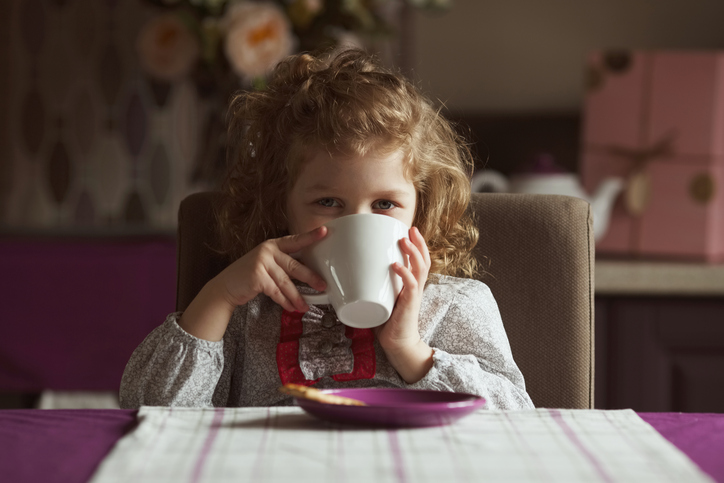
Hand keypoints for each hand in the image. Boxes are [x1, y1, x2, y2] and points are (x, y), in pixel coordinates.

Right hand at [179, 227, 326, 340]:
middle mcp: (267, 251)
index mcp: (272, 245)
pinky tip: (291, 308)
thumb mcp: (266, 263)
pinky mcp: (257, 277)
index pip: (295, 240)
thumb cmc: (250, 276)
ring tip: (305, 306)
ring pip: (286, 282)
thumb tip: (310, 275)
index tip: (325, 232)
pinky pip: (276, 292)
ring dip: (297, 296)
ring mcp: (261, 263)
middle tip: (323, 285)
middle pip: (294, 265)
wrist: (226, 287)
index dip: (310, 236)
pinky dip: (285, 301)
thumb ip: (284, 264)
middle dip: (310, 277)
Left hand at [375, 226, 433, 382]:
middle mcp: (416, 287)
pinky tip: (396, 264)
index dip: (417, 245)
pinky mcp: (410, 304)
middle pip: (424, 259)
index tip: (409, 230)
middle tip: (410, 229)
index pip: (420, 260)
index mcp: (411, 284)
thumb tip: (348, 273)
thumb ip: (371, 285)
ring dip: (412, 252)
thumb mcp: (381, 298)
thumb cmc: (388, 322)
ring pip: (420, 268)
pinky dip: (404, 273)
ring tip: (403, 240)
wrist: (398, 344)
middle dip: (418, 242)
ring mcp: (414, 295)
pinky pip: (411, 285)